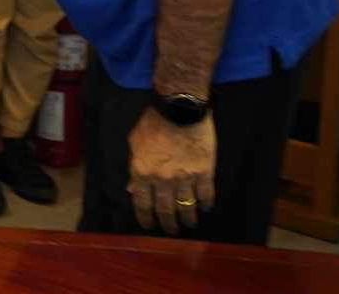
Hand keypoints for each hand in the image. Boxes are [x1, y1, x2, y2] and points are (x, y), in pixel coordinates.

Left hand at [126, 107, 215, 233]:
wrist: (179, 108)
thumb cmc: (153, 122)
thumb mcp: (134, 142)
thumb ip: (134, 167)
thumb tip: (132, 188)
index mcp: (142, 172)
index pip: (142, 203)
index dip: (145, 218)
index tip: (149, 226)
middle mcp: (162, 179)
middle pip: (165, 209)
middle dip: (168, 224)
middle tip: (171, 230)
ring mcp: (185, 178)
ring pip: (186, 206)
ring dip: (187, 218)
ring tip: (189, 224)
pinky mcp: (204, 173)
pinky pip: (206, 195)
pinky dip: (206, 204)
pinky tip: (205, 207)